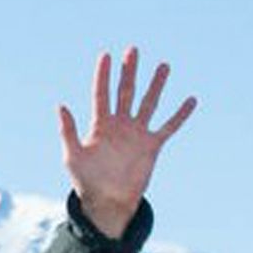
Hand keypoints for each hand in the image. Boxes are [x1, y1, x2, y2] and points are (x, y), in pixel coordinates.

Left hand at [55, 48, 189, 235]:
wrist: (108, 201)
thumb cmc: (86, 181)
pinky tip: (191, 100)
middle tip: (133, 50)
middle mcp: (120, 124)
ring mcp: (137, 133)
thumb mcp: (73, 156)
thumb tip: (61, 105)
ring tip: (163, 65)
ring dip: (156, 85)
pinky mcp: (152, 145)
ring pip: (149, 103)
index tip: (105, 55)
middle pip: (126, 91)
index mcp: (100, 125)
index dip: (103, 75)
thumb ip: (69, 131)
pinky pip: (169, 126)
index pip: (101, 93)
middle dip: (129, 71)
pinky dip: (180, 114)